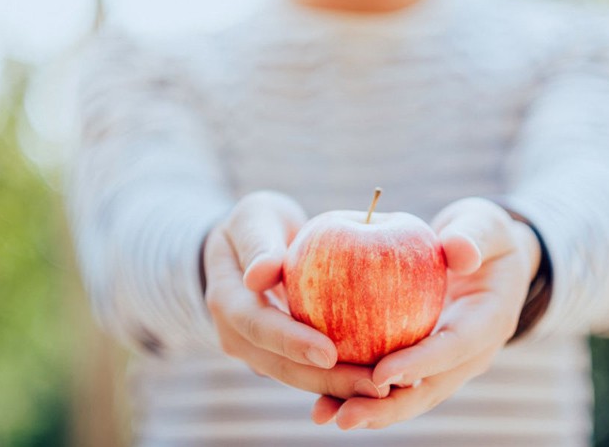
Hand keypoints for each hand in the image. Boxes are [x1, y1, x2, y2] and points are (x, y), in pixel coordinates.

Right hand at [204, 191, 387, 399]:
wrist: (252, 248)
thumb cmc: (260, 223)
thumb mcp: (256, 217)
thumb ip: (259, 242)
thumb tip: (259, 274)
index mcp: (226, 299)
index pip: (256, 325)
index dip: (291, 341)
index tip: (329, 354)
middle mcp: (236, 335)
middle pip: (280, 366)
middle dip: (326, 380)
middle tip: (372, 386)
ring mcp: (257, 351)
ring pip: (298, 377)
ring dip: (338, 389)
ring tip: (382, 392)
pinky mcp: (280, 357)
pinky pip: (310, 371)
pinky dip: (341, 378)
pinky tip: (379, 382)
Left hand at [311, 197, 539, 428]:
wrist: (487, 258)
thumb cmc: (482, 235)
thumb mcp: (484, 225)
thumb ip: (473, 236)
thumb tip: (461, 252)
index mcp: (490, 321)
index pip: (456, 347)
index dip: (421, 363)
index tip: (381, 374)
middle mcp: (470, 352)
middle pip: (429, 388)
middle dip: (388, 406)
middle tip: (345, 416)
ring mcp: (447, 362)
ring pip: (409, 394)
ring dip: (369, 409)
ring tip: (325, 415)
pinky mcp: (424, 361)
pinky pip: (393, 379)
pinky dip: (360, 389)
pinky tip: (322, 397)